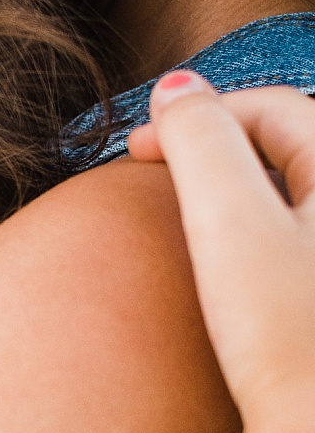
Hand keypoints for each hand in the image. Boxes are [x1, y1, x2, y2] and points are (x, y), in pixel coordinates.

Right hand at [128, 77, 314, 432]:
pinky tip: (239, 294)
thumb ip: (200, 141)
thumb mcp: (230, 228)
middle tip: (159, 186)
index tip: (135, 157)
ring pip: (300, 208)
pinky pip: (302, 259)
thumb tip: (177, 87)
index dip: (197, 117)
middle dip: (224, 155)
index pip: (274, 109)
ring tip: (194, 236)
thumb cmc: (288, 345)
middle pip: (295, 154)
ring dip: (245, 204)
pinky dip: (267, 253)